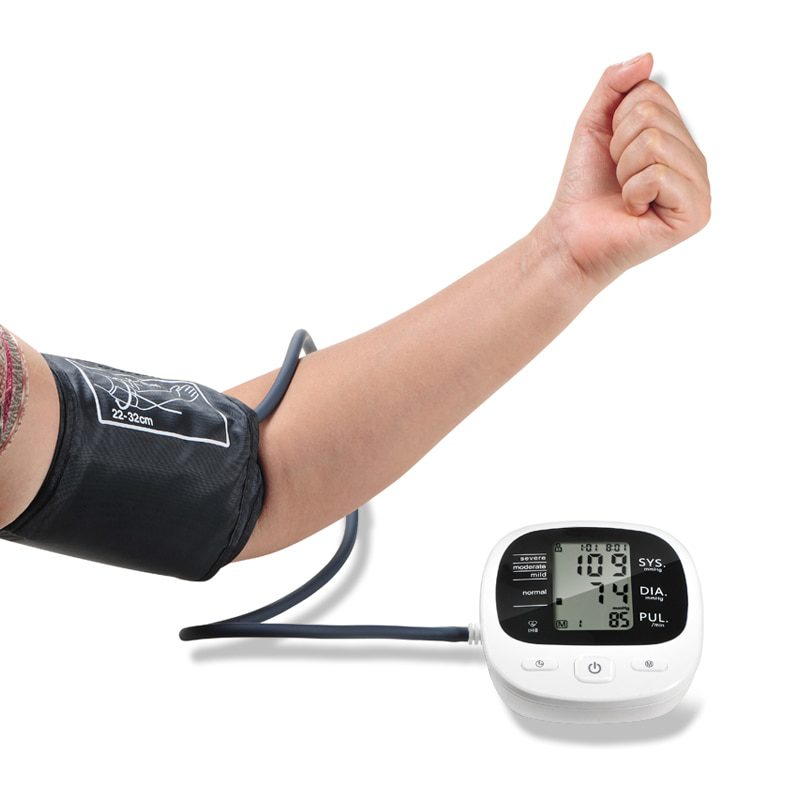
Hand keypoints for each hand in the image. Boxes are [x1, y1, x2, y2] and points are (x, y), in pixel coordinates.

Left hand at [539, 53, 710, 286]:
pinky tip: (634, 211)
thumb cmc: (584, 187)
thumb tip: (647, 58)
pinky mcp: (694, 214)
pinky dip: (633, 192)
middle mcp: (695, 162)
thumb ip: (615, 85)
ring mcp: (700, 189)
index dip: (618, 122)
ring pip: (655, 143)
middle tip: (617, 178)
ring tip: (625, 195)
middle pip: (654, 117)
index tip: (612, 154)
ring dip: (624, 170)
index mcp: (678, 138)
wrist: (569, 236)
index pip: (653, 94)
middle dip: (619, 147)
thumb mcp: (595, 123)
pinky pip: (658, 175)